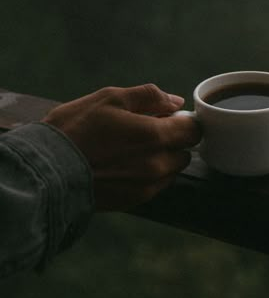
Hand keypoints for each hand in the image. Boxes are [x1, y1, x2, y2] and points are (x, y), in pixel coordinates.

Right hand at [42, 84, 199, 209]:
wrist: (46, 170)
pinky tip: (122, 164)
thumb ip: (149, 97)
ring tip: (128, 149)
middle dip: (171, 140)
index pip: (194, 130)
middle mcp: (157, 165)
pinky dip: (147, 174)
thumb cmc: (75, 129)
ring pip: (171, 169)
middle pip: (184, 151)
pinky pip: (155, 185)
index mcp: (155, 136)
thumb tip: (175, 101)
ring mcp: (147, 186)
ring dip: (160, 158)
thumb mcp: (110, 98)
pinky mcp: (135, 200)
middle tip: (143, 131)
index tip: (168, 117)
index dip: (183, 121)